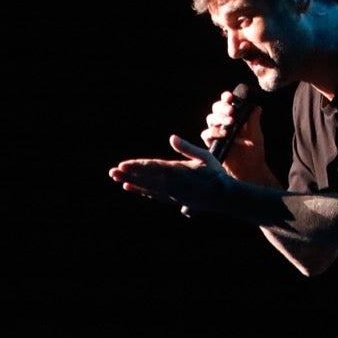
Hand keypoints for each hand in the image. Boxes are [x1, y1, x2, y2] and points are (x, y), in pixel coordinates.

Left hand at [109, 135, 230, 216]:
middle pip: (146, 178)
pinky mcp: (174, 200)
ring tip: (117, 179)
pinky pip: (154, 195)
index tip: (123, 165)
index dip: (137, 166)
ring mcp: (172, 194)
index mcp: (178, 171)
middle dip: (128, 174)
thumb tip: (171, 137)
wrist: (225, 198)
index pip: (153, 167)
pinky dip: (142, 191)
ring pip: (147, 187)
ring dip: (132, 183)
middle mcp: (172, 184)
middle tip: (112, 172)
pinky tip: (131, 188)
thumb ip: (186, 148)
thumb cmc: (217, 175)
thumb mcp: (204, 157)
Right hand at [200, 90, 269, 183]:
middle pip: (216, 109)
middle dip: (222, 107)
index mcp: (235, 118)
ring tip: (231, 122)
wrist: (250, 171)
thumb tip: (256, 107)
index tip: (230, 96)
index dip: (226, 98)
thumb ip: (254, 122)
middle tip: (232, 110)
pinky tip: (225, 134)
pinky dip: (214, 132)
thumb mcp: (256, 136)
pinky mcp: (212, 144)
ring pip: (210, 119)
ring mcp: (217, 133)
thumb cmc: (254, 153)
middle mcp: (224, 123)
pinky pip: (206, 134)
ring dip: (219, 118)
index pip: (227, 103)